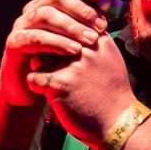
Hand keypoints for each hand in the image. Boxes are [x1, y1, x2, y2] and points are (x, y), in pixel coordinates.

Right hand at [0, 0, 107, 106]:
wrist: (30, 88)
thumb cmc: (58, 62)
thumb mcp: (76, 39)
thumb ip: (88, 23)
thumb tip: (110, 8)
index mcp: (47, 3)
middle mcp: (33, 10)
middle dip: (81, 8)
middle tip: (100, 25)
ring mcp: (22, 25)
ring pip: (46, 14)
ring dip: (72, 26)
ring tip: (91, 40)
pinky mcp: (14, 43)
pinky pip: (35, 38)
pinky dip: (57, 42)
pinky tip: (74, 50)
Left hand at [26, 32, 136, 148]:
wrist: (117, 123)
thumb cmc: (113, 93)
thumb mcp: (111, 60)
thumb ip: (96, 42)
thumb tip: (79, 30)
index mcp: (98, 40)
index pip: (68, 26)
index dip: (60, 39)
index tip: (63, 54)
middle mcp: (85, 48)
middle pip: (52, 39)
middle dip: (49, 53)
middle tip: (53, 70)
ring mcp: (72, 65)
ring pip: (40, 57)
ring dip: (41, 69)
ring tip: (53, 82)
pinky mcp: (59, 83)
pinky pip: (33, 77)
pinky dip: (36, 86)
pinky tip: (48, 94)